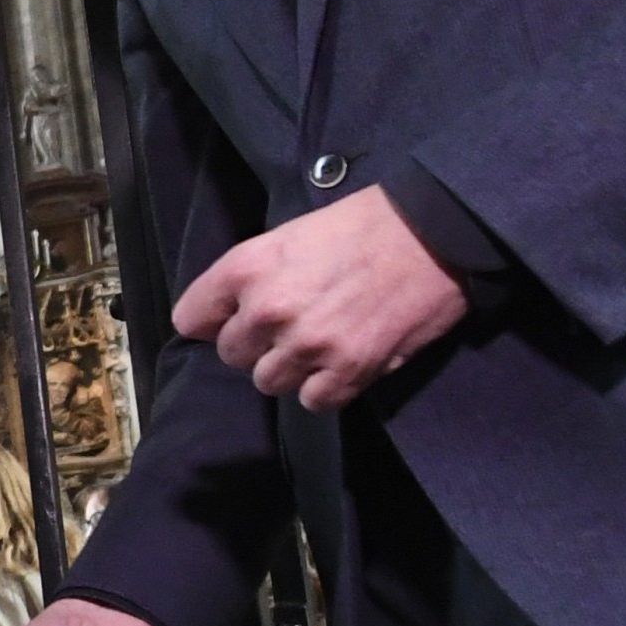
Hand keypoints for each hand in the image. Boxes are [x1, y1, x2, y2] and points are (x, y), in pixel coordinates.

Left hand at [174, 187, 466, 411]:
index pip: (191, 320)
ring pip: (268, 382)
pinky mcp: (349, 371)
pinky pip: (313, 401)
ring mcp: (307, 345)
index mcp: (246, 269)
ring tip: (320, 343)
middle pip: (232, 355)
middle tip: (292, 325)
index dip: (212, 321)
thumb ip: (252, 276)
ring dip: (290, 368)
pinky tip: (342, 362)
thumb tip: (229, 313)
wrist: (434, 231)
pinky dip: (325, 388)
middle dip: (256, 344)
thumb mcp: (288, 235)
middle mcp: (268, 311)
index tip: (232, 318)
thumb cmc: (363, 224)